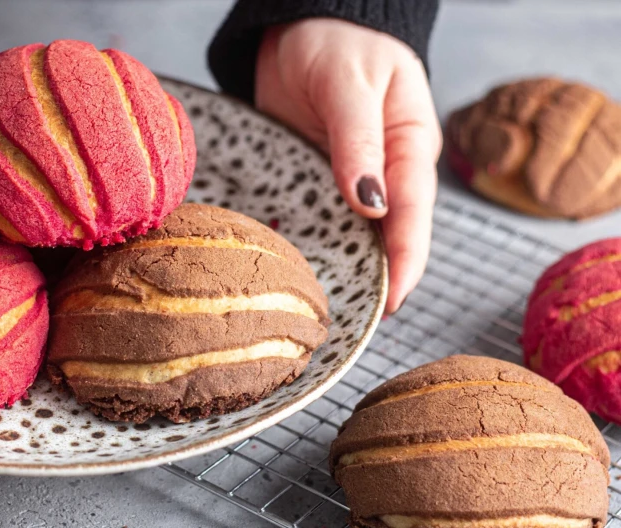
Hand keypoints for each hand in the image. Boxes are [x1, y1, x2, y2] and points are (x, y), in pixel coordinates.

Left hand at [255, 18, 441, 313]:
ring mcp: (344, 181)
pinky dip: (303, 247)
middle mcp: (382, 172)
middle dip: (373, 279)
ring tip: (321, 314)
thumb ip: (358, 141)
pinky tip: (289, 275)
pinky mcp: (310, 183)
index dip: (405, 261)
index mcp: (408, 146)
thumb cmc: (335, 43)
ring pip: (346, 235)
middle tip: (353, 324)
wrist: (296, 28)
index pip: (413, 213)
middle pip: (383, 237)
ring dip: (337, 270)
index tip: (392, 300)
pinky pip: (310, 221)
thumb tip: (372, 204)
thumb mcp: (349, 84)